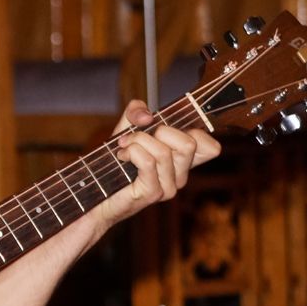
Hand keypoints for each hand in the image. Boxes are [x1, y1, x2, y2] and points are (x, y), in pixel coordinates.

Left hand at [94, 99, 220, 230]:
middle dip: (159, 131)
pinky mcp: (152, 193)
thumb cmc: (115, 161)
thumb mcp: (127, 128)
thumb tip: (147, 116)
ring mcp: (168, 187)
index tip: (164, 126)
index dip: (193, 130)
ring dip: (137, 140)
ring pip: (163, 151)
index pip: (211, 147)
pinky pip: (147, 161)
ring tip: (124, 146)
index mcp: (182, 162)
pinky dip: (131, 151)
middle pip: (189, 144)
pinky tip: (121, 156)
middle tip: (138, 136)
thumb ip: (137, 112)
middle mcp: (180, 176)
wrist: (95, 191)